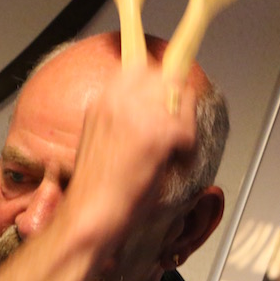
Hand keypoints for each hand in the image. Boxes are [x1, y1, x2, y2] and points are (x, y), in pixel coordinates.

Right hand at [64, 63, 197, 247]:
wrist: (90, 214)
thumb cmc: (97, 187)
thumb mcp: (102, 139)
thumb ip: (124, 116)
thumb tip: (154, 107)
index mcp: (103, 99)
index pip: (141, 66)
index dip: (159, 81)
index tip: (168, 94)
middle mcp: (119, 99)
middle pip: (166, 75)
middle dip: (176, 99)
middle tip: (174, 129)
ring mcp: (139, 114)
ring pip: (182, 98)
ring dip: (183, 124)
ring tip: (172, 151)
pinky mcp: (158, 134)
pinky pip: (189, 128)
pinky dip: (187, 151)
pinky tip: (173, 164)